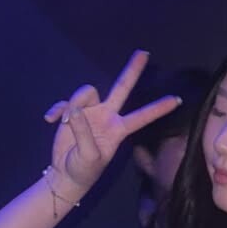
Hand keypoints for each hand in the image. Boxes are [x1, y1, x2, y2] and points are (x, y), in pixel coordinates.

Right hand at [43, 51, 181, 195]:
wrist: (66, 175)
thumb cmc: (84, 170)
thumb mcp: (88, 156)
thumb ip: (83, 132)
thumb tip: (74, 110)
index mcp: (117, 129)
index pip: (142, 116)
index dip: (158, 108)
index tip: (177, 100)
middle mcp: (107, 116)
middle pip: (122, 88)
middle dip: (133, 70)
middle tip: (144, 53)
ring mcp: (90, 113)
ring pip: (86, 92)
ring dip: (73, 103)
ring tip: (63, 123)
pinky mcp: (71, 113)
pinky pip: (65, 103)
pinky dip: (56, 109)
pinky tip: (49, 119)